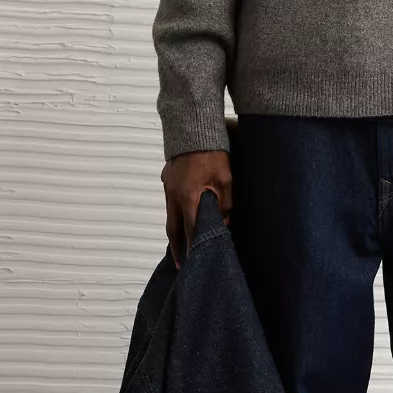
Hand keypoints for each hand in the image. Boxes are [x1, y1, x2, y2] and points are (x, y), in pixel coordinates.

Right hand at [161, 150, 232, 266]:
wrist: (193, 128)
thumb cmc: (212, 152)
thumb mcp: (225, 178)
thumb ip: (225, 202)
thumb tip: (224, 221)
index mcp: (188, 197)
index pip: (190, 230)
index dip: (192, 247)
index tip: (194, 261)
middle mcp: (173, 195)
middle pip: (173, 228)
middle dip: (178, 247)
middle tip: (181, 264)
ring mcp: (168, 186)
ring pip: (169, 215)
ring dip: (174, 232)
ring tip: (179, 246)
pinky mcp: (167, 178)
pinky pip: (169, 201)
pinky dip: (173, 213)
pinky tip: (179, 216)